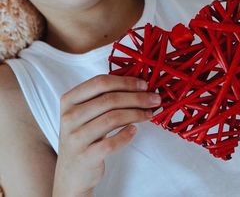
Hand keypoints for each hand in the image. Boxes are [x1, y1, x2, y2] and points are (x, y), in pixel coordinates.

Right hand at [52, 75, 160, 196]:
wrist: (72, 173)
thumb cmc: (85, 137)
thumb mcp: (87, 114)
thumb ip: (104, 98)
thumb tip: (139, 85)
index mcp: (69, 100)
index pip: (100, 82)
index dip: (125, 82)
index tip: (144, 85)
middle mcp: (69, 117)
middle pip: (109, 99)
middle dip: (137, 97)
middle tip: (155, 99)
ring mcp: (75, 138)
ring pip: (112, 119)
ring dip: (136, 114)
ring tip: (149, 114)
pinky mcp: (85, 157)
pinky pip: (111, 143)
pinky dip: (126, 135)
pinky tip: (135, 130)